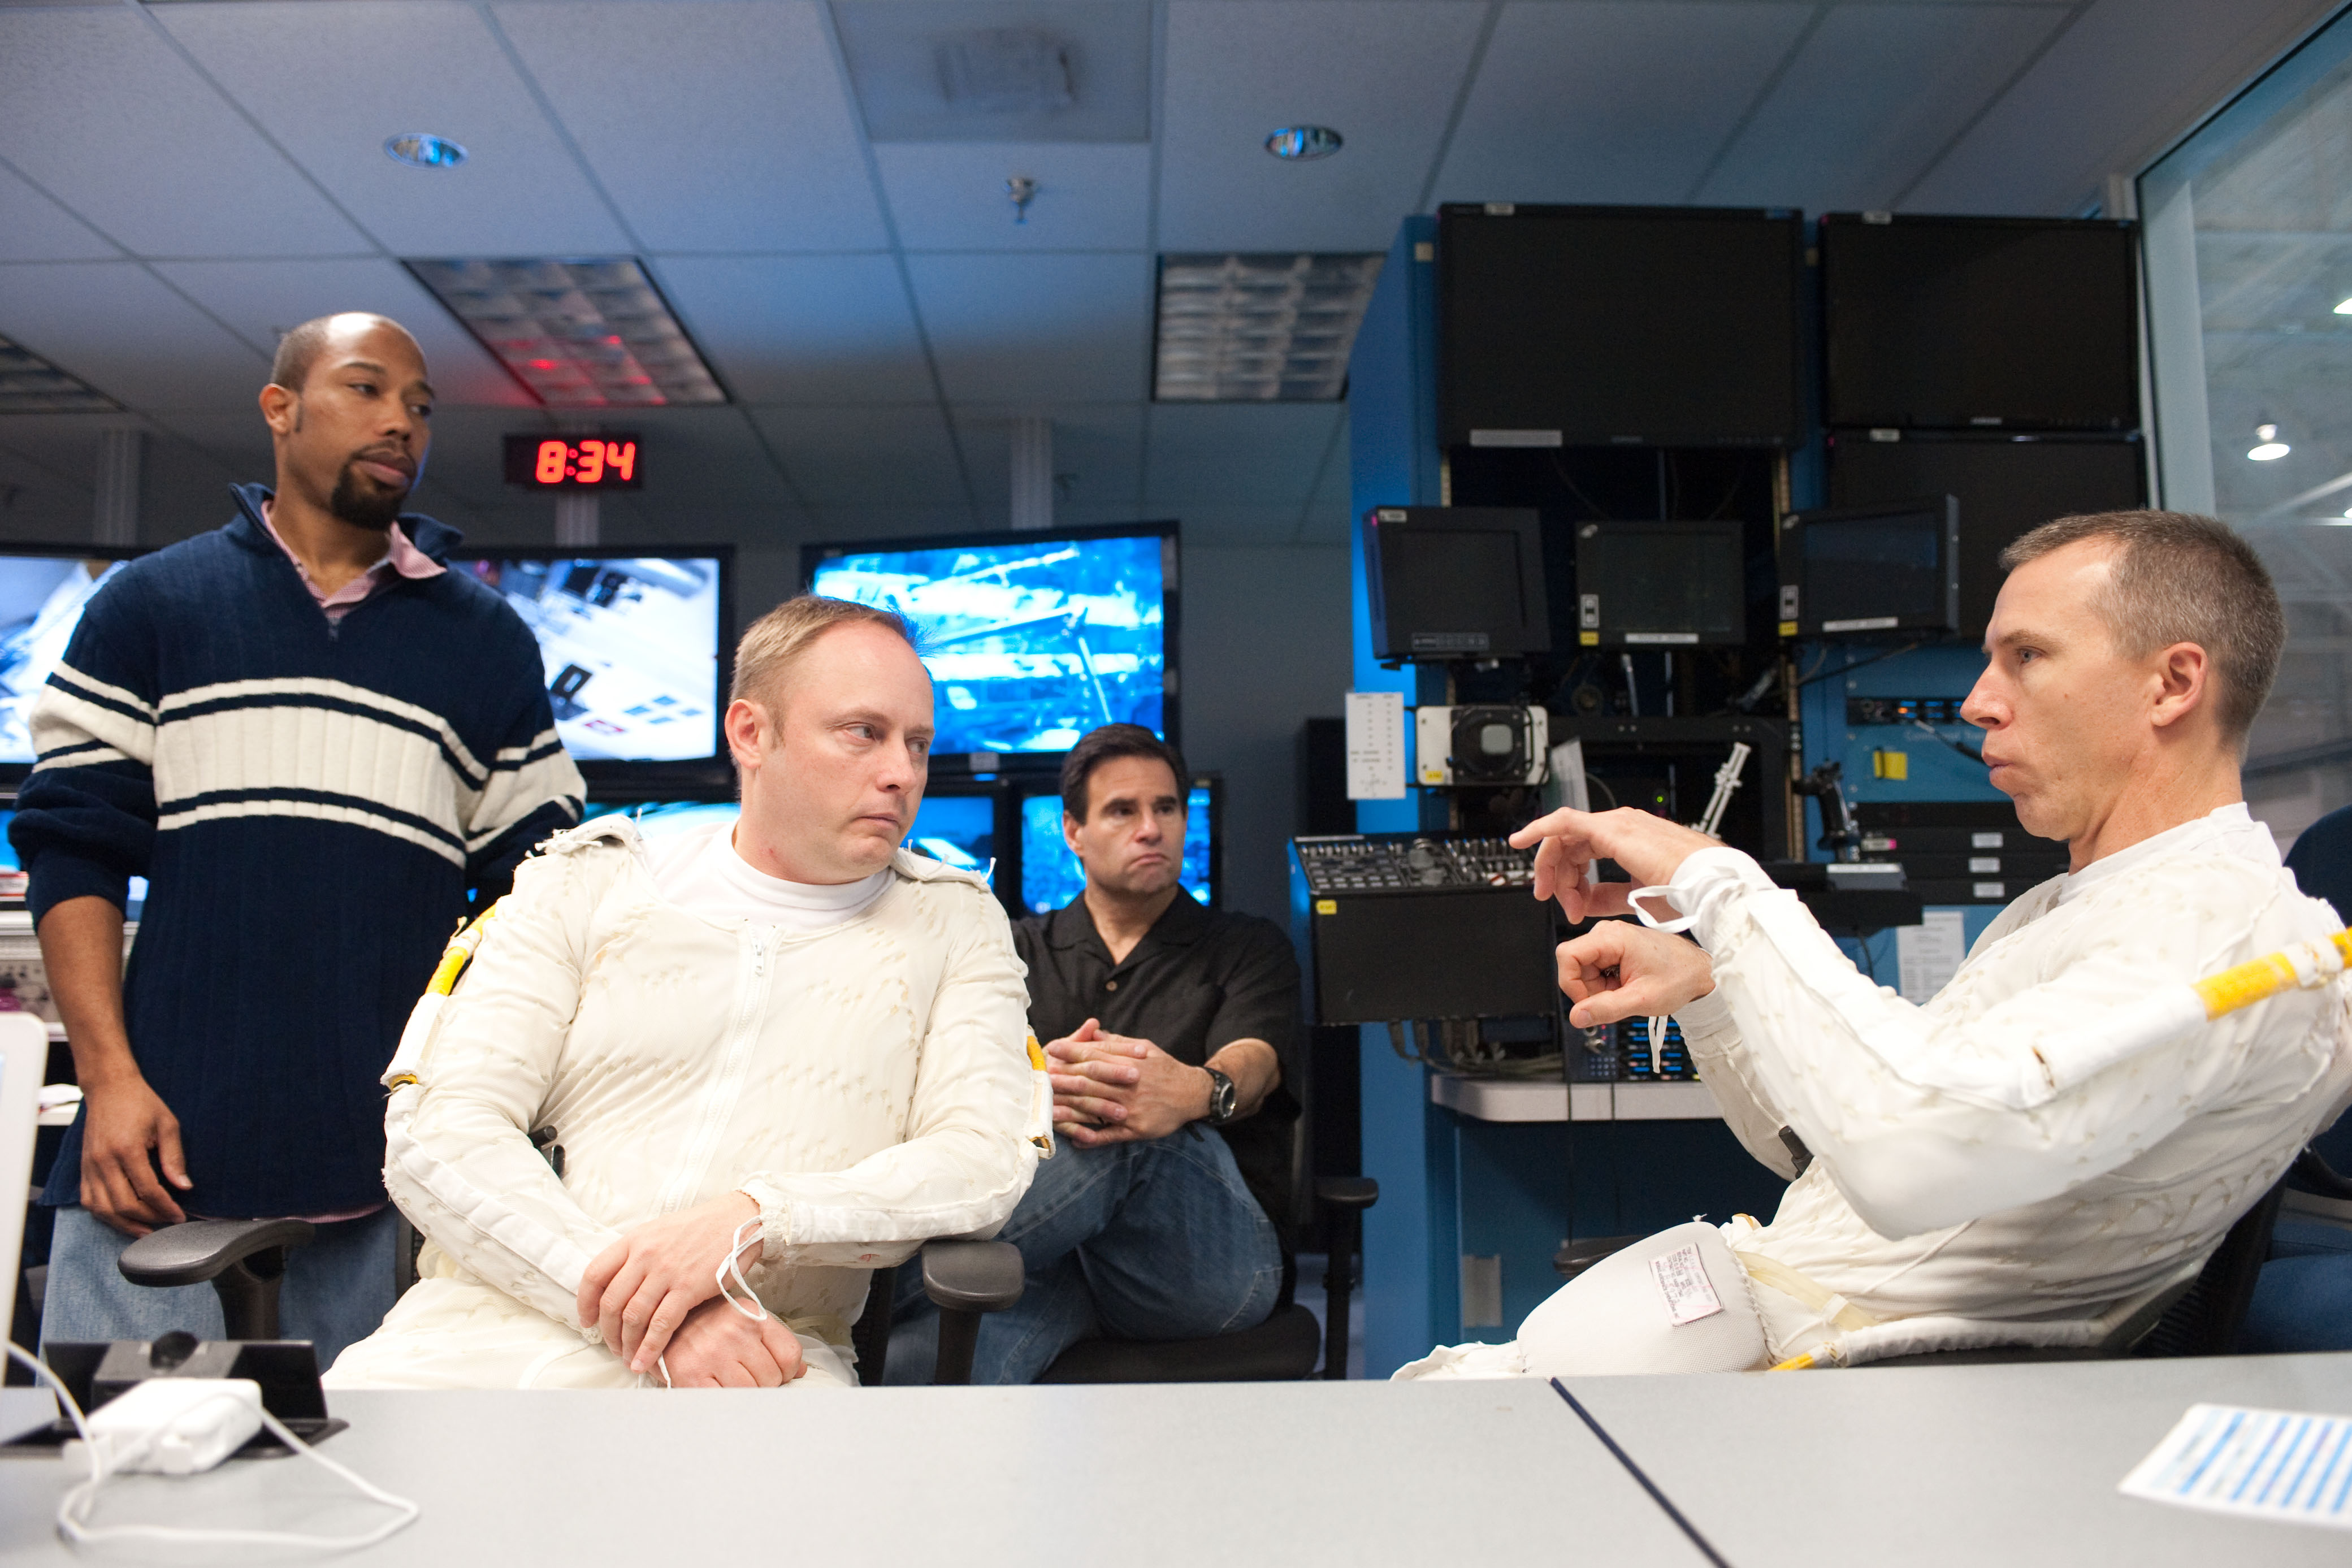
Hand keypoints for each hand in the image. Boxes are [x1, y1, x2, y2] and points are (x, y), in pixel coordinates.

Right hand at [78, 1074, 189, 1236]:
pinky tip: (122, 1219)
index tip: (180, 1216)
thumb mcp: (167, 1124)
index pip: (147, 1189)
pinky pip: (89, 1201)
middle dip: (149, 1218)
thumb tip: (185, 1187)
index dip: (165, 1207)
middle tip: (167, 1223)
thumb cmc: (141, 1103)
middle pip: (124, 1204)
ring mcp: (90, 1166)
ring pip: (102, 1208)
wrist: (109, 1088)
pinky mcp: (83, 1168)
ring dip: (124, 1224)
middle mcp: (104, 1161)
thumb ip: (175, 1158)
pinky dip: (105, 1215)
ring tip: (146, 1231)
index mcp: (127, 1149)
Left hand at [578, 1190, 760, 1373]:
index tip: (588, 1322)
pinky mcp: (688, 1288)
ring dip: (626, 1344)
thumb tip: (620, 1287)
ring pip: (633, 1317)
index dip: (585, 1304)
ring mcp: (666, 1272)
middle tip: (613, 1347)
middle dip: (608, 1332)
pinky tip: (645, 1362)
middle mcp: (645, 1255)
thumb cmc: (701, 1228)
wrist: (739, 1221)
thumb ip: (638, 1255)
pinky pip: (661, 1324)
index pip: (594, 1275)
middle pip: (611, 1302)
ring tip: (628, 1358)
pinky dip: (649, 1348)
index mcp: (634, 1240)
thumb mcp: (659, 1232)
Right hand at [655, 1296, 807, 1388]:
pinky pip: (725, 1402)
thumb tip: (800, 1371)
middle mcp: (734, 1333)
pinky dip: (728, 1404)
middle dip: (766, 1384)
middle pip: (773, 1378)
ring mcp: (713, 1355)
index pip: (790, 1355)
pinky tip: (720, 1392)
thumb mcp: (742, 1318)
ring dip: (748, 1396)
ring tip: (733, 1384)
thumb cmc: (704, 1322)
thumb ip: (772, 1340)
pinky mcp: (692, 1376)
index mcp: (750, 1316)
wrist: (656, 1323)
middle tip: (749, 1379)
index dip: (788, 1372)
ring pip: (753, 1393)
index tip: (778, 1374)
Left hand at [1046, 1019, 1207, 1146]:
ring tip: (1048, 1109)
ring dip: (1070, 1109)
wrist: (1193, 1094)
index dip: (1072, 1051)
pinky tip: (1074, 1140)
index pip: (1095, 1055)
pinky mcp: (1137, 1129)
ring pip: (1095, 1108)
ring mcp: (1132, 1109)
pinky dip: (1092, 1138)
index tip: (1052, 1048)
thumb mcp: (1145, 1048)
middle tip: (1042, 1078)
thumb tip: (1092, 1033)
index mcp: (1130, 1063)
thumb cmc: (1165, 1068)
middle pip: (1091, 1081)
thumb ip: (1117, 1043)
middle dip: (1064, 1079)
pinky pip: (1110, 1135)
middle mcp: (1129, 1085)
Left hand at [1509, 807, 1720, 923]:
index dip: (1571, 881)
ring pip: (1564, 836)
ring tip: (1551, 894)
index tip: (1570, 906)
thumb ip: (1608, 896)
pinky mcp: (1611, 828)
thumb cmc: (1687, 893)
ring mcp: (1617, 824)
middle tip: (1550, 899)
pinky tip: (1519, 841)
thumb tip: (1584, 902)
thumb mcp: (1636, 897)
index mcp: (1629, 839)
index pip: (1584, 853)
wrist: (1706, 888)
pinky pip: (1563, 823)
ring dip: (1551, 866)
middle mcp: (1621, 827)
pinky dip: (1538, 829)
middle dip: (1557, 875)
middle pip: (1570, 845)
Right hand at [1554, 921, 1714, 1028]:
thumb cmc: (1679, 978)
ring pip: (1584, 969)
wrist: (1700, 972)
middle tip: (1616, 998)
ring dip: (1599, 988)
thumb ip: (1605, 1009)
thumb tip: (1576, 1017)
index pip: (1567, 955)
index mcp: (1613, 937)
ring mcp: (1611, 939)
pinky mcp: (1615, 947)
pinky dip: (1606, 983)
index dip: (1571, 983)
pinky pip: (1596, 968)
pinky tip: (1626, 986)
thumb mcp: (1641, 999)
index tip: (1587, 1002)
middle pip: (1575, 965)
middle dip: (1590, 989)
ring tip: (1626, 991)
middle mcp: (1608, 933)